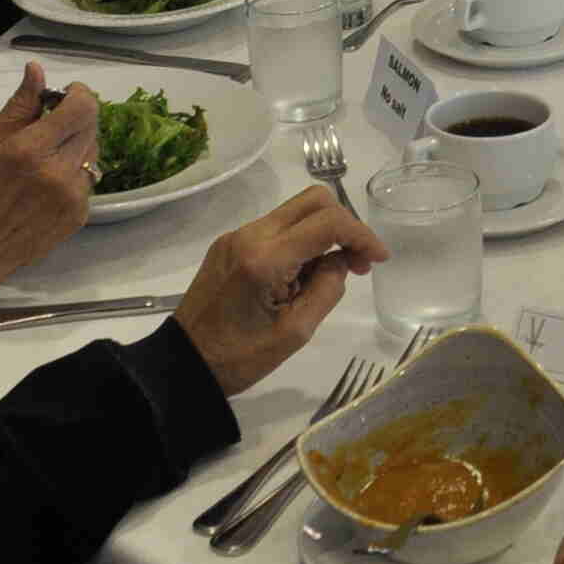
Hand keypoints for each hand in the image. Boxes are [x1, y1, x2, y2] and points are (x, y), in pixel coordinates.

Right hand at [0, 63, 97, 306]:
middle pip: (92, 127)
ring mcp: (73, 197)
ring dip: (77, 143)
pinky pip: (88, 179)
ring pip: (93, 152)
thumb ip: (18, 106)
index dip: (79, 94)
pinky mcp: (79, 215)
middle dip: (76, 116)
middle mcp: (59, 173)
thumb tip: (37, 70)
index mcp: (31, 150)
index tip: (65, 93)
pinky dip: (75, 171)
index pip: (82, 108)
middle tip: (53, 121)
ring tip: (48, 153)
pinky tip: (49, 179)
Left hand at [169, 187, 387, 396]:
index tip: (379, 260)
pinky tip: (302, 274)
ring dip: (322, 232)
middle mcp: (250, 235)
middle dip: (345, 225)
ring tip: (330, 273)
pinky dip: (300, 240)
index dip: (362, 235)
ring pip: (295, 211)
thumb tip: (340, 260)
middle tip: (358, 262)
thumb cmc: (240, 358)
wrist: (184, 363)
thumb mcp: (296, 332)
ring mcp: (236, 236)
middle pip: (313, 201)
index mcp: (266, 259)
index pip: (328, 223)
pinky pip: (276, 228)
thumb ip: (327, 288)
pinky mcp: (229, 244)